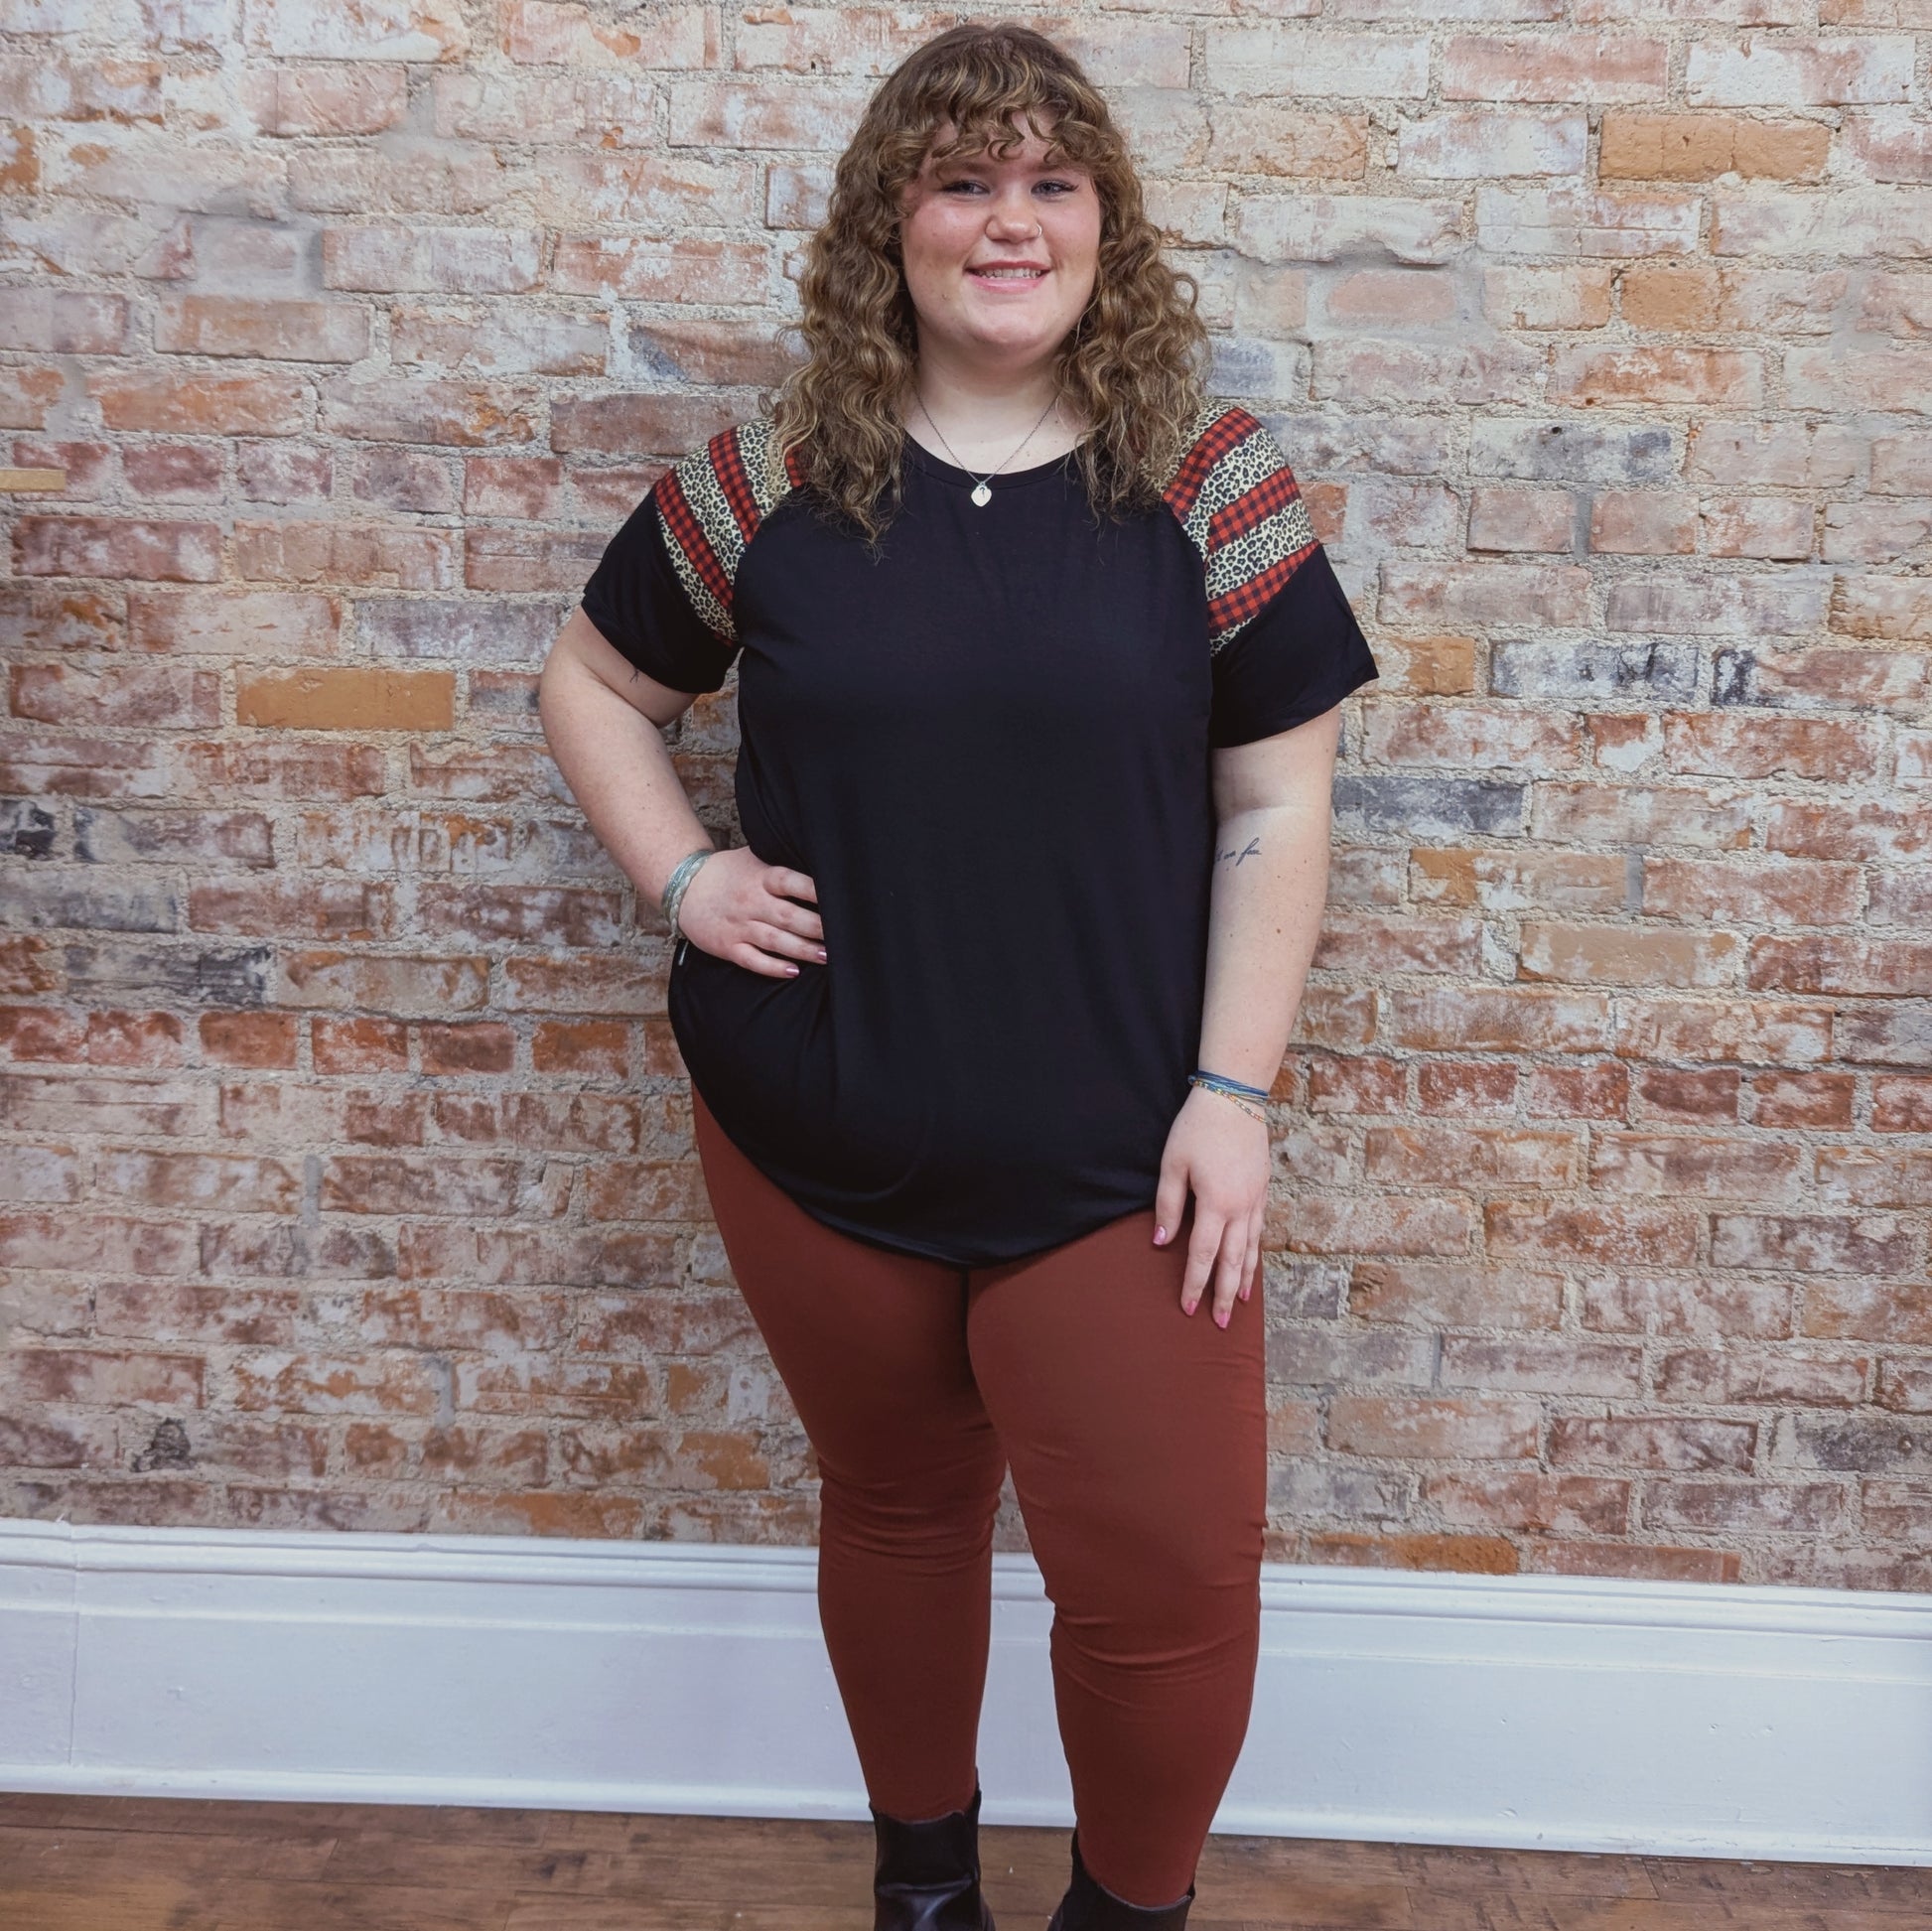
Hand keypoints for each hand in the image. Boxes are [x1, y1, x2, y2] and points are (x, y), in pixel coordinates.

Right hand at [674, 848, 825, 978]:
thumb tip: (821, 862)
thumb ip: (782, 864)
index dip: (814, 891)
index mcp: (760, 877)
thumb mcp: (754, 858)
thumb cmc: (728, 872)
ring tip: (827, 956)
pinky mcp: (728, 946)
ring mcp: (739, 926)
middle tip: (843, 936)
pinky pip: (753, 960)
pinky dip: (772, 967)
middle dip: (817, 927)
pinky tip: (793, 971)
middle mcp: (751, 901)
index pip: (790, 882)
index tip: (838, 899)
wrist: (684, 886)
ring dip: (802, 949)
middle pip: (788, 916)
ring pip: (775, 940)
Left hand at [1152, 1083, 1269, 1327]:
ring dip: (1244, 1278)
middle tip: (1218, 1323)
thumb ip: (1167, 1206)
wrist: (1234, 1098)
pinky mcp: (1263, 1189)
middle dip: (1223, 1294)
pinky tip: (1251, 1263)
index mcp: (1216, 1204)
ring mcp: (1256, 1199)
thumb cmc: (1197, 1129)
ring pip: (1251, 1249)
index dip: (1194, 1283)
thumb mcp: (1172, 1164)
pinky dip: (1255, 1252)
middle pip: (1232, 1261)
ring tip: (1239, 1303)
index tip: (1188, 1308)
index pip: (1203, 1255)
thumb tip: (1161, 1242)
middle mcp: (1241, 1208)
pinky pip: (1260, 1230)